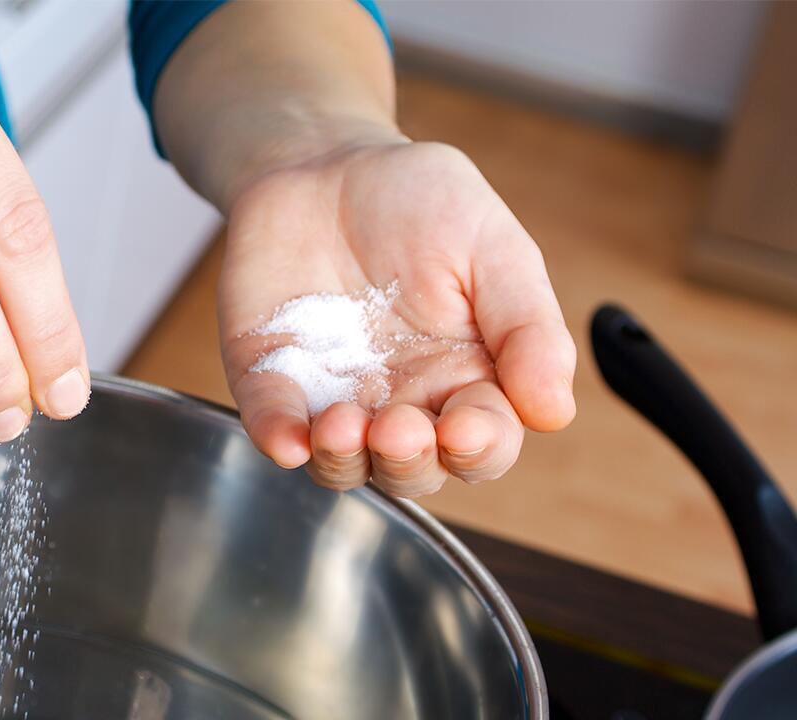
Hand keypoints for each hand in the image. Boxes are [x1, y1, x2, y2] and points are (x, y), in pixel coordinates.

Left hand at [220, 140, 575, 495]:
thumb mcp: (492, 245)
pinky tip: (286, 439)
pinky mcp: (271, 378)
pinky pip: (272, 423)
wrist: (325, 160)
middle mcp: (401, 401)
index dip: (478, 448)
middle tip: (397, 427)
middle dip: (407, 462)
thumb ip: (526, 326)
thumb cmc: (418, 201)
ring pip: (342, 465)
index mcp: (465, 377)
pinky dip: (277, 437)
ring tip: (341, 427)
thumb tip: (554, 412)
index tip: (465, 427)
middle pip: (411, 470)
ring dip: (343, 461)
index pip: (483, 443)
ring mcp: (332, 395)